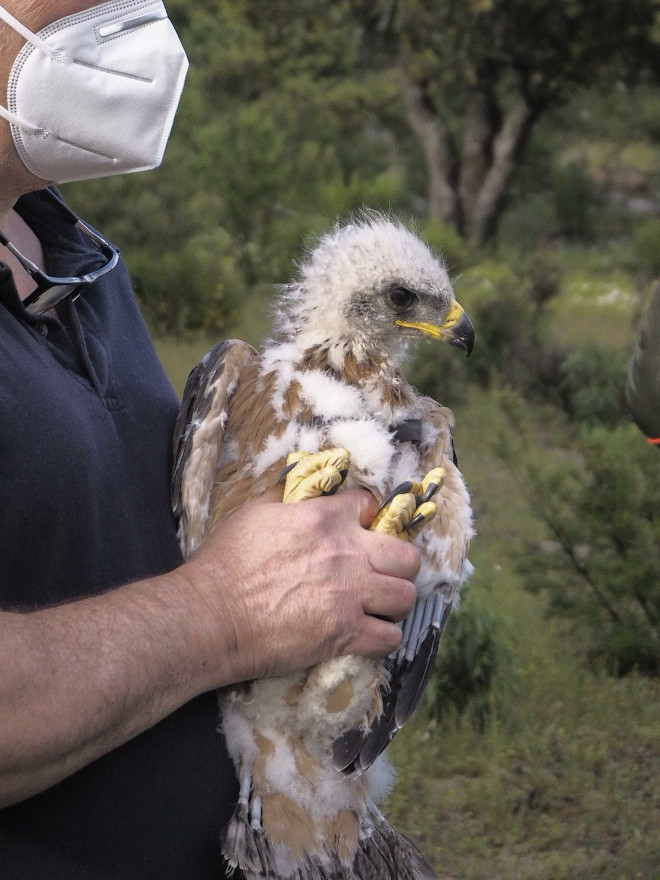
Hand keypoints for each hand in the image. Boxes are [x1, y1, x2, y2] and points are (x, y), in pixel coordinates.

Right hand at [182, 489, 419, 682]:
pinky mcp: (345, 635)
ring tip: (377, 606)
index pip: (372, 505)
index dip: (369, 517)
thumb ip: (287, 495)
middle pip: (407, 556)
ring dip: (394, 601)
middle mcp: (347, 553)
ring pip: (406, 596)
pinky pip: (390, 638)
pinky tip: (368, 635)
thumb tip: (303, 482)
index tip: (361, 531)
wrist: (210, 615)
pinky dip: (383, 638)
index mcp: (325, 518)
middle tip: (381, 572)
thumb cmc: (225, 562)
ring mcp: (350, 596)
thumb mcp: (255, 511)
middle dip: (398, 563)